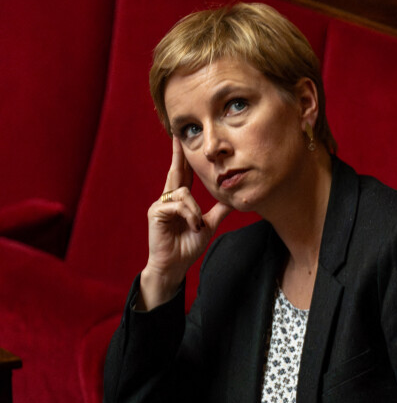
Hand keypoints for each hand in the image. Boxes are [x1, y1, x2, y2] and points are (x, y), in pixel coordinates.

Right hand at [138, 137, 230, 308]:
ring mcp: (161, 205)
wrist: (175, 266)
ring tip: (197, 225)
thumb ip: (218, 211)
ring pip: (183, 193)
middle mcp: (168, 200)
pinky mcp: (156, 213)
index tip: (182, 141)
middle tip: (178, 136)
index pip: (183, 175)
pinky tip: (192, 226)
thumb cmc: (187, 247)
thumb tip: (233, 199)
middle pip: (175, 172)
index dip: (183, 159)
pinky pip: (177, 205)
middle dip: (178, 155)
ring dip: (194, 210)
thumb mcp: (208, 225)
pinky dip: (189, 215)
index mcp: (179, 201)